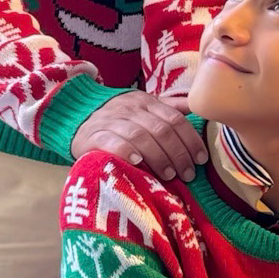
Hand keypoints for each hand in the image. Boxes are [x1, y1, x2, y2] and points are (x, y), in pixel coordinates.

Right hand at [73, 91, 206, 181]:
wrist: (76, 118)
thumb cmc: (119, 120)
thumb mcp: (144, 110)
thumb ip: (169, 110)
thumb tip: (198, 109)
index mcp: (147, 102)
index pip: (175, 119)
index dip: (191, 140)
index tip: (201, 159)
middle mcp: (130, 109)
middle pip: (161, 130)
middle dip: (179, 153)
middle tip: (188, 173)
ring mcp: (111, 121)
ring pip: (140, 136)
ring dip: (158, 157)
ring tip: (170, 175)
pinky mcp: (92, 136)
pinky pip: (112, 142)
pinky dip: (127, 151)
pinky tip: (138, 163)